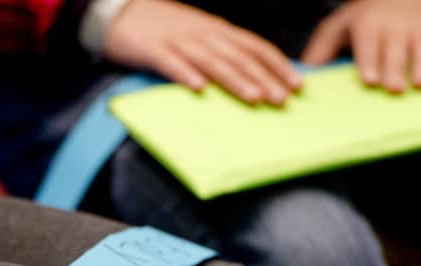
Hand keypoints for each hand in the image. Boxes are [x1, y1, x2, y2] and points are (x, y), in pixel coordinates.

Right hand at [103, 0, 301, 104]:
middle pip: (239, 57)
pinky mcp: (153, 50)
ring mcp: (179, 42)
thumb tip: (256, 76)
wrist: (122, 11)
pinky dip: (185, 75)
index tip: (298, 85)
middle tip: (282, 100)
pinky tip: (198, 89)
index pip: (255, 47)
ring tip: (253, 97)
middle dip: (263, 78)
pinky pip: (171, 63)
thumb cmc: (166, 30)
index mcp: (218, 32)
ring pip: (212, 61)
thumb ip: (225, 53)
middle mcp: (204, 35)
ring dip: (235, 79)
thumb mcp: (201, 36)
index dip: (277, 65)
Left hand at [302, 0, 420, 92]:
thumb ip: (322, 50)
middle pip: (395, 49)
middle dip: (394, 68)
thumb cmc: (365, 18)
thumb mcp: (339, 27)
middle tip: (393, 89)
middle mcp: (395, 23)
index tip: (370, 80)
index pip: (368, 44)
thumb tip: (302, 76)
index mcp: (368, 25)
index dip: (369, 61)